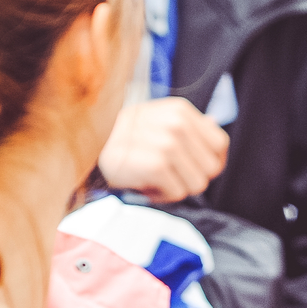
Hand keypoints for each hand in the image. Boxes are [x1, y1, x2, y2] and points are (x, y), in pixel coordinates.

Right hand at [98, 97, 228, 200]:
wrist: (86, 150)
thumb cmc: (123, 139)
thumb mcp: (156, 120)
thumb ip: (188, 126)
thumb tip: (213, 125)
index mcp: (180, 111)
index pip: (220, 144)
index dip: (208, 161)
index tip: (188, 166)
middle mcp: (177, 124)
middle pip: (212, 168)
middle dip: (191, 177)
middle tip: (166, 173)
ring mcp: (168, 144)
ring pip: (197, 184)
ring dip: (176, 188)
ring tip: (154, 178)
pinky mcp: (157, 165)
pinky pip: (178, 194)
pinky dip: (162, 196)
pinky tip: (145, 184)